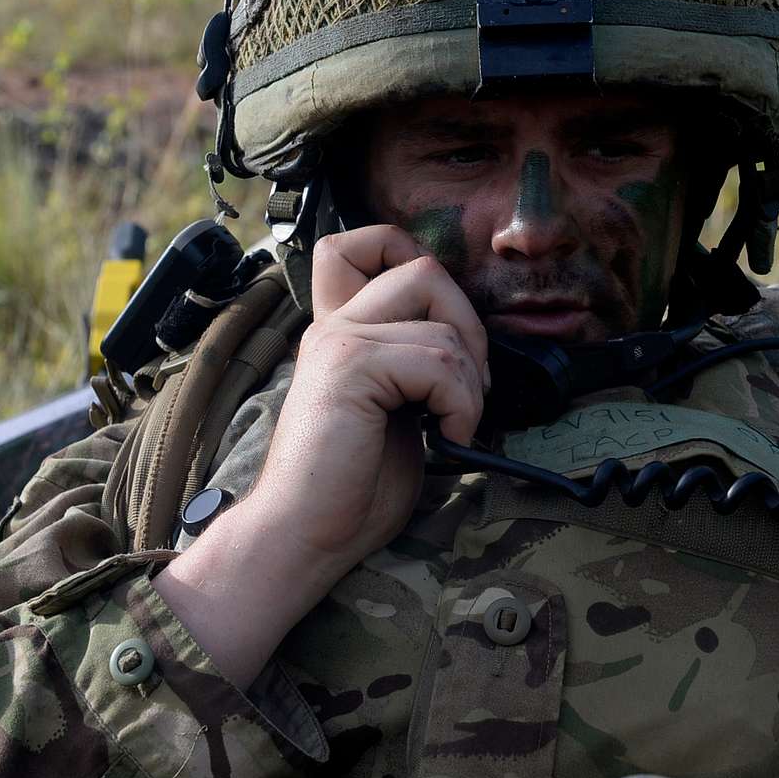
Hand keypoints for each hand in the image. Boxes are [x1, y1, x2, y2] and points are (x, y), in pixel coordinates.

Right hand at [152, 225, 486, 686]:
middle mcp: (334, 325)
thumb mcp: (394, 409)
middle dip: (469, 325)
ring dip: (471, 382)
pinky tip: (445, 437)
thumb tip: (473, 349)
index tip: (437, 321)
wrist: (305, 534)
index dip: (411, 256)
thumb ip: (414, 364)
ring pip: (444, 324)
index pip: (358, 243)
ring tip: (452, 423)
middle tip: (466, 387)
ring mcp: (339, 342)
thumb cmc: (351, 487)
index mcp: (338, 330)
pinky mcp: (351, 368)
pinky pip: (440, 361)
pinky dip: (461, 404)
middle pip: (423, 267)